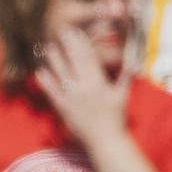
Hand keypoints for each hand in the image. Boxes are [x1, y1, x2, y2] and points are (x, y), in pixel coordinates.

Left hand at [35, 29, 130, 146]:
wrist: (105, 140)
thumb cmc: (115, 118)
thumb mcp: (122, 96)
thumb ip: (125, 78)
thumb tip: (132, 62)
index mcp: (99, 83)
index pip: (90, 58)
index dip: (82, 43)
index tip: (76, 31)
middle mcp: (85, 88)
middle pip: (75, 61)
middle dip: (68, 45)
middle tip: (60, 30)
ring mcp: (72, 98)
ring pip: (61, 73)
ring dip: (54, 59)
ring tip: (47, 46)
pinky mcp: (63, 108)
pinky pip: (52, 92)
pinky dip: (45, 81)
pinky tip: (39, 71)